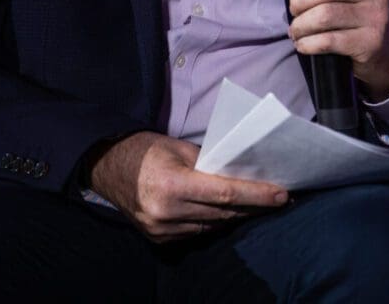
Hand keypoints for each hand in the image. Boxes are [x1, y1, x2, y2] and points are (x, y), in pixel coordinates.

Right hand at [87, 131, 286, 241]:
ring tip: (259, 203)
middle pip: (224, 213)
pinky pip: (197, 232)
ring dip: (237, 215)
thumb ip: (212, 164)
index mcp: (172, 185)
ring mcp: (160, 230)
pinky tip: (228, 211)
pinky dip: (215, 222)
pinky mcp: (158, 238)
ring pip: (213, 226)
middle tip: (279, 197)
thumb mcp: (181, 149)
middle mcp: (166, 213)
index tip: (282, 194)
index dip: (257, 195)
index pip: (226, 194)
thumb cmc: (146, 150)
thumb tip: (244, 172)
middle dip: (254, 206)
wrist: (106, 166)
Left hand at [264, 0, 388, 100]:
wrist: (380, 50)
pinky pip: (328, 40)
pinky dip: (307, 44)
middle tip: (295, 13)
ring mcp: (376, 15)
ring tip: (297, 31)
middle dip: (298, 3)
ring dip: (300, 26)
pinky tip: (305, 44)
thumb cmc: (348, 13)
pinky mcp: (370, 41)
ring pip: (323, 16)